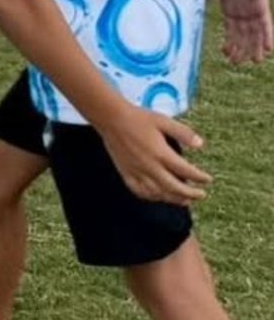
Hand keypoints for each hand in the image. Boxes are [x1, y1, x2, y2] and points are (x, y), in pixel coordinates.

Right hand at [95, 103, 210, 205]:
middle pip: (174, 187)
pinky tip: (159, 196)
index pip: (186, 171)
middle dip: (191, 194)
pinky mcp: (126, 173)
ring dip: (174, 199)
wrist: (112, 119)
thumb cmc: (138, 118)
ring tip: (185, 200)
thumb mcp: (164, 121)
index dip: (200, 177)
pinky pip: (139, 191)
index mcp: (161, 153)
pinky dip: (152, 197)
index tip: (208, 180)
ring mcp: (137, 171)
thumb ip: (183, 133)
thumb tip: (201, 144)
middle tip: (201, 195)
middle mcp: (150, 166)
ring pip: (158, 193)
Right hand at [208, 0, 273, 64]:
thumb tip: (190, 8)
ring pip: (255, 33)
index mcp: (230, 8)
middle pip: (243, 35)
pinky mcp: (262, 9)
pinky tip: (269, 49)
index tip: (225, 52)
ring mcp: (253, 11)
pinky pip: (266, 26)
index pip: (231, 29)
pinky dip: (267, 37)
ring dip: (255, 47)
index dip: (229, 41)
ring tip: (255, 61)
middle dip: (240, 49)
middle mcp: (243, 12)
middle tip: (237, 62)